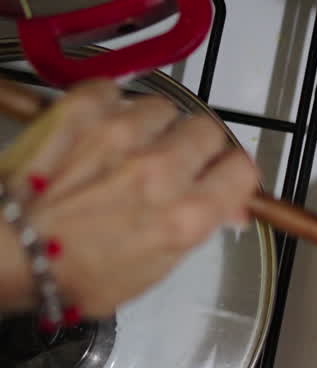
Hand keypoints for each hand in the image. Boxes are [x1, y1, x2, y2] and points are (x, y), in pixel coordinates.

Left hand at [0, 79, 257, 317]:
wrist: (13, 253)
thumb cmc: (83, 274)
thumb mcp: (157, 269)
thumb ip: (198, 229)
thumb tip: (229, 206)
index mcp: (187, 216)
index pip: (242, 169)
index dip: (233, 174)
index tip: (221, 180)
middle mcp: (161, 170)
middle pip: (208, 130)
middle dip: (198, 147)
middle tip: (176, 164)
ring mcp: (121, 134)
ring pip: (165, 108)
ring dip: (155, 126)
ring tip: (132, 147)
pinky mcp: (82, 110)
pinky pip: (115, 91)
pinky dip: (113, 106)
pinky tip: (102, 129)